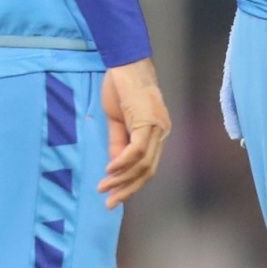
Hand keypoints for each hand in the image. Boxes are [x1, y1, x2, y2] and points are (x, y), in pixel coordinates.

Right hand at [100, 58, 170, 208]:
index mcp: (157, 133)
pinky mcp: (148, 120)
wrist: (126, 64)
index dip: (132, 185)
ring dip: (122, 179)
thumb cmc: (122, 89)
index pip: (148, 167)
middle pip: (148, 170)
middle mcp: (162, 131)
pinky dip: (123, 162)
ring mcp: (157, 126)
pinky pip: (136, 149)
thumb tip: (115, 168)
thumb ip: (119, 143)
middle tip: (109, 203)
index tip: (115, 198)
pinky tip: (109, 170)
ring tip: (104, 187)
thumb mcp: (118, 122)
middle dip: (128, 189)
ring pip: (143, 163)